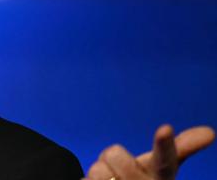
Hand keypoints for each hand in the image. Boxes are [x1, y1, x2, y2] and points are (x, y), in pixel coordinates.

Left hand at [85, 124, 214, 179]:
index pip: (166, 159)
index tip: (165, 128)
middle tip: (120, 171)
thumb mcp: (159, 167)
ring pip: (97, 168)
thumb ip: (178, 147)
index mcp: (163, 177)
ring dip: (98, 172)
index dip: (164, 144)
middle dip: (111, 158)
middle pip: (114, 153)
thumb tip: (210, 132)